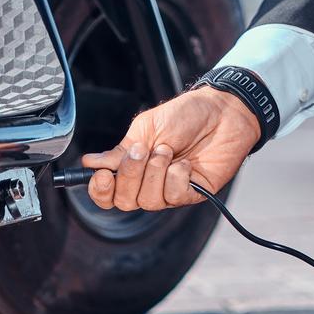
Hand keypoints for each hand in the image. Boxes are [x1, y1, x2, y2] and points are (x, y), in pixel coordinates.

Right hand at [80, 87, 260, 210]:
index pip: (108, 193)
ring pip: (148, 201)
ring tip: (168, 150)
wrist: (222, 111)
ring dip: (155, 172)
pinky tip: (186, 162)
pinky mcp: (192, 193)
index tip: (102, 175)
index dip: (99, 191)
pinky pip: (174, 196)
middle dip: (129, 176)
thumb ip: (120, 150)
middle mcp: (148, 184)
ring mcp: (170, 191)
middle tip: (142, 150)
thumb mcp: (145, 128)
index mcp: (132, 168)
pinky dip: (177, 175)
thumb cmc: (185, 116)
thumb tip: (91, 163)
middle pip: (124, 202)